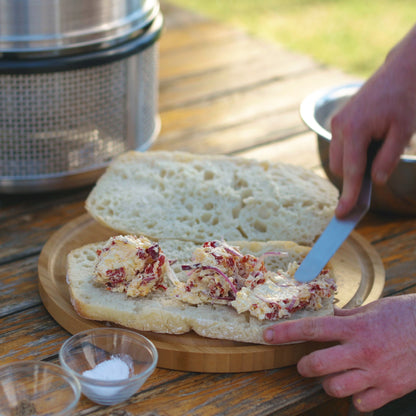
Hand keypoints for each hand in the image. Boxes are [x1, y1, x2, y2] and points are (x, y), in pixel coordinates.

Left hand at [263, 294, 415, 411]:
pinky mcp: (391, 390)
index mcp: (355, 328)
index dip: (286, 333)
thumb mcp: (372, 309)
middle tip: (304, 364)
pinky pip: (361, 404)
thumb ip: (346, 317)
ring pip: (335, 388)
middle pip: (318, 364)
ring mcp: (377, 373)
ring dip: (328, 383)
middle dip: (304, 366)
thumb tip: (327, 317)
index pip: (312, 329)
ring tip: (333, 376)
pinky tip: (357, 387)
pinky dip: (355, 399)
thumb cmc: (404, 316)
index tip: (267, 336)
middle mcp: (362, 351)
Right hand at [330, 25, 415, 216]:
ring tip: (378, 148)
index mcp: (355, 129)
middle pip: (340, 168)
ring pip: (338, 159)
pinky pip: (340, 146)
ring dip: (353, 164)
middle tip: (378, 171)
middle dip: (355, 176)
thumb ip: (388, 158)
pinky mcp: (339, 120)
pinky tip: (371, 141)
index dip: (348, 195)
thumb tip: (375, 181)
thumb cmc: (406, 97)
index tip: (343, 214)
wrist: (402, 69)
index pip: (351, 171)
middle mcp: (340, 126)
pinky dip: (352, 152)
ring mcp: (337, 122)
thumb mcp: (404, 130)